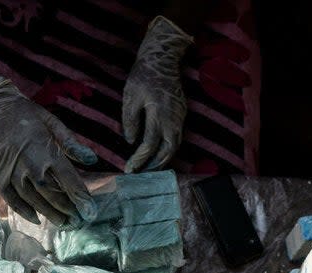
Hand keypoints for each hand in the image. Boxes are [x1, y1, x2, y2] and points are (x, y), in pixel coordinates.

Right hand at [0, 76, 98, 226]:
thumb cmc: (28, 116)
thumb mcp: (52, 123)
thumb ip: (71, 144)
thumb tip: (92, 160)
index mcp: (46, 149)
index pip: (68, 179)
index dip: (80, 197)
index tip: (90, 211)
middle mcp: (30, 163)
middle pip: (51, 192)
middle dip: (66, 208)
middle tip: (77, 221)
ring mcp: (12, 171)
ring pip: (33, 198)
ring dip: (48, 213)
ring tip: (62, 223)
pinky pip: (12, 198)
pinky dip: (24, 211)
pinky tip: (36, 219)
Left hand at [123, 16, 191, 172]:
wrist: (163, 59)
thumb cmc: (143, 76)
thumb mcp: (130, 96)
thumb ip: (130, 120)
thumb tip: (130, 141)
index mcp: (158, 114)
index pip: (150, 145)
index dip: (139, 159)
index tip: (129, 169)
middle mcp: (173, 119)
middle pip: (168, 151)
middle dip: (155, 165)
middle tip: (142, 174)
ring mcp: (180, 117)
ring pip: (175, 146)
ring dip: (163, 159)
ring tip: (149, 167)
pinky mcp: (182, 114)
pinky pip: (177, 137)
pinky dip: (168, 149)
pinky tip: (159, 152)